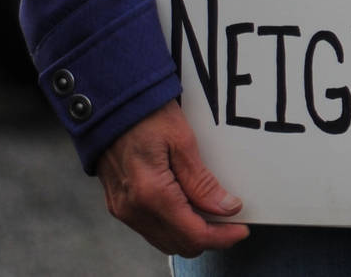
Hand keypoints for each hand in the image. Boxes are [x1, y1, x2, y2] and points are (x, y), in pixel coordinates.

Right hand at [97, 102, 247, 257]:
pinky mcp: (119, 204)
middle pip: (179, 243)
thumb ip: (202, 181)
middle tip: (233, 223)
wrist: (109, 106)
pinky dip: (174, 226)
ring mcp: (122, 208)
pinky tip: (191, 209)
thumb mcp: (182, 141)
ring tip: (215, 217)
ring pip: (164, 240)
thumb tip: (227, 208)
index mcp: (150, 194)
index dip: (221, 237)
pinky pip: (151, 228)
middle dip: (210, 238)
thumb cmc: (146, 116)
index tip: (242, 229)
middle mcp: (132, 208)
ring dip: (192, 234)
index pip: (192, 234)